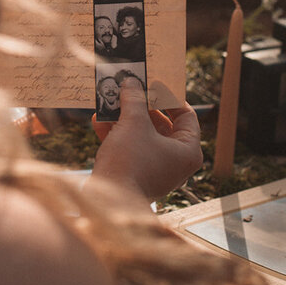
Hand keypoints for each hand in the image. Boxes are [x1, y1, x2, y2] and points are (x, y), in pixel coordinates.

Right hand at [90, 77, 202, 199]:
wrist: (108, 202)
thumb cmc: (130, 162)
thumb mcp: (133, 123)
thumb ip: (135, 99)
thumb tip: (132, 82)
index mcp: (187, 150)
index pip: (186, 115)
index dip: (168, 96)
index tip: (152, 83)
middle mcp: (175, 161)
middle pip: (161, 124)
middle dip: (140, 106)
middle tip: (128, 89)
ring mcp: (156, 170)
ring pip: (142, 136)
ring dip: (124, 118)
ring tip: (109, 102)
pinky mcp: (137, 175)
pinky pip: (130, 149)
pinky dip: (117, 135)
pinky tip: (98, 121)